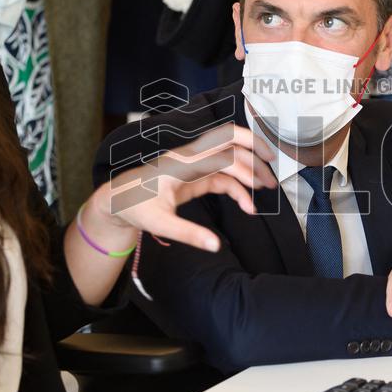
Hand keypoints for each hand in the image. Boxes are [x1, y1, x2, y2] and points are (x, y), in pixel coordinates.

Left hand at [85, 124, 276, 252]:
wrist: (118, 200)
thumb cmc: (135, 206)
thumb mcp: (159, 223)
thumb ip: (188, 234)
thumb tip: (215, 246)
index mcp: (184, 161)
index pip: (223, 147)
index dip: (248, 159)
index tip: (264, 176)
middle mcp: (192, 157)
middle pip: (231, 145)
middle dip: (255, 158)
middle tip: (273, 177)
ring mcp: (194, 166)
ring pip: (230, 159)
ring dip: (249, 171)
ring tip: (266, 189)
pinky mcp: (195, 176)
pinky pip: (223, 176)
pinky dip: (237, 188)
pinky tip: (246, 205)